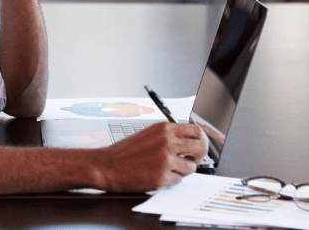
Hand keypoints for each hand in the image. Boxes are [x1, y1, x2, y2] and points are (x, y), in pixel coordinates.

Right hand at [93, 122, 208, 191]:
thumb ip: (169, 136)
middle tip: (191, 160)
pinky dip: (170, 180)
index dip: (201, 140)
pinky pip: (178, 181)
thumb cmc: (125, 152)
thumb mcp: (148, 134)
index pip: (196, 131)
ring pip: (191, 167)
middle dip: (198, 156)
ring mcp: (165, 160)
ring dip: (182, 171)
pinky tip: (156, 176)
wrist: (107, 166)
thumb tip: (190, 142)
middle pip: (200, 148)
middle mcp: (167, 142)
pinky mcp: (162, 176)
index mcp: (164, 129)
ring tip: (166, 169)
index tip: (199, 147)